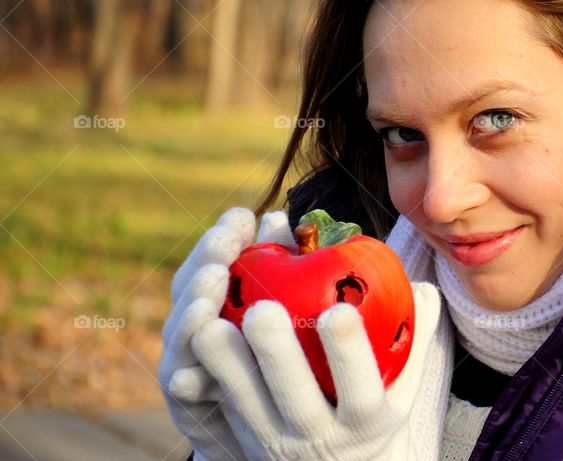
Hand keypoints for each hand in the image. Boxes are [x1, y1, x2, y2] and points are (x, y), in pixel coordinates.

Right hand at [158, 207, 294, 459]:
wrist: (279, 429)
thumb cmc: (295, 361)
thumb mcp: (295, 313)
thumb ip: (288, 270)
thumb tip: (289, 221)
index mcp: (222, 297)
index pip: (217, 259)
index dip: (226, 236)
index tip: (244, 216)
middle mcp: (198, 326)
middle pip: (192, 288)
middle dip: (206, 261)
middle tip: (226, 242)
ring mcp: (187, 363)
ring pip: (183, 336)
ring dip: (194, 312)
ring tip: (211, 290)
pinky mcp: (190, 407)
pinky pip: (186, 392)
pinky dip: (187, 380)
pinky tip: (191, 373)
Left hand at [191, 282, 444, 460]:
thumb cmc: (374, 409)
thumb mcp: (403, 386)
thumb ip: (414, 335)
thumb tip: (424, 287)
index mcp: (365, 422)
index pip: (361, 392)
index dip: (350, 354)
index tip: (339, 311)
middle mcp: (319, 440)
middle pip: (296, 401)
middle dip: (278, 356)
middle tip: (263, 309)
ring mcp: (275, 444)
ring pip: (246, 406)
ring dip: (227, 365)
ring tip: (210, 321)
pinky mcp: (241, 441)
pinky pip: (219, 410)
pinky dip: (204, 378)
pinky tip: (192, 339)